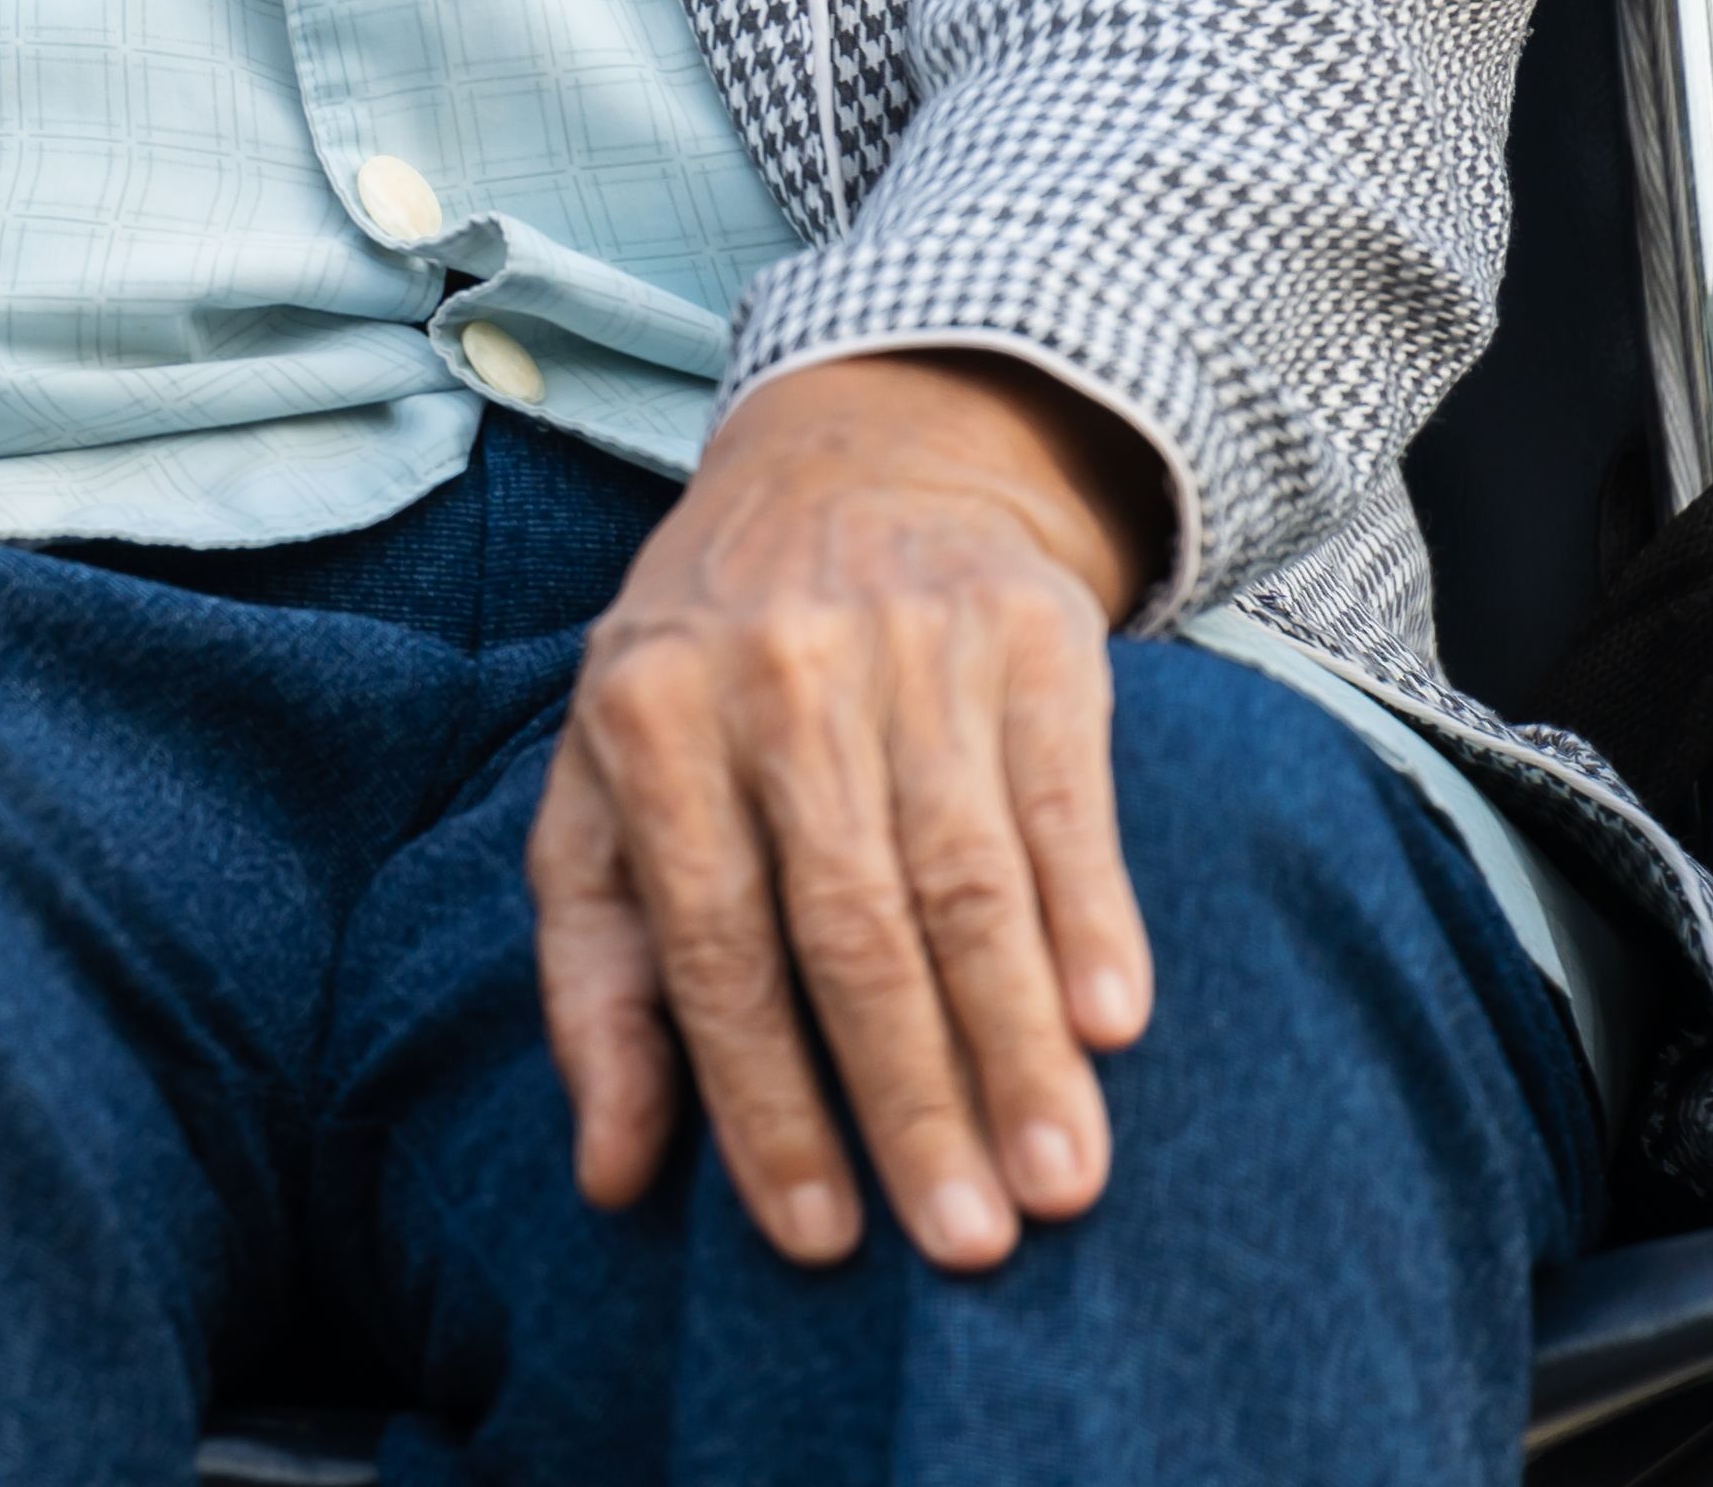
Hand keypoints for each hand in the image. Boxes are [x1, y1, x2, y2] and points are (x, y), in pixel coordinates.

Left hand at [531, 350, 1167, 1271]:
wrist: (845, 466)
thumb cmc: (704, 676)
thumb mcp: (604, 794)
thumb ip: (596, 980)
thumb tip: (609, 1175)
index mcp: (646, 719)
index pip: (708, 947)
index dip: (762, 1102)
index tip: (818, 1242)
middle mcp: (773, 676)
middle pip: (849, 927)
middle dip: (908, 1098)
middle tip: (966, 1247)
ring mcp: (904, 643)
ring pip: (966, 881)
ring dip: (1018, 1045)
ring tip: (1061, 1185)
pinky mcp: (1027, 630)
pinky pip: (1064, 797)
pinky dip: (1094, 915)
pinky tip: (1116, 1025)